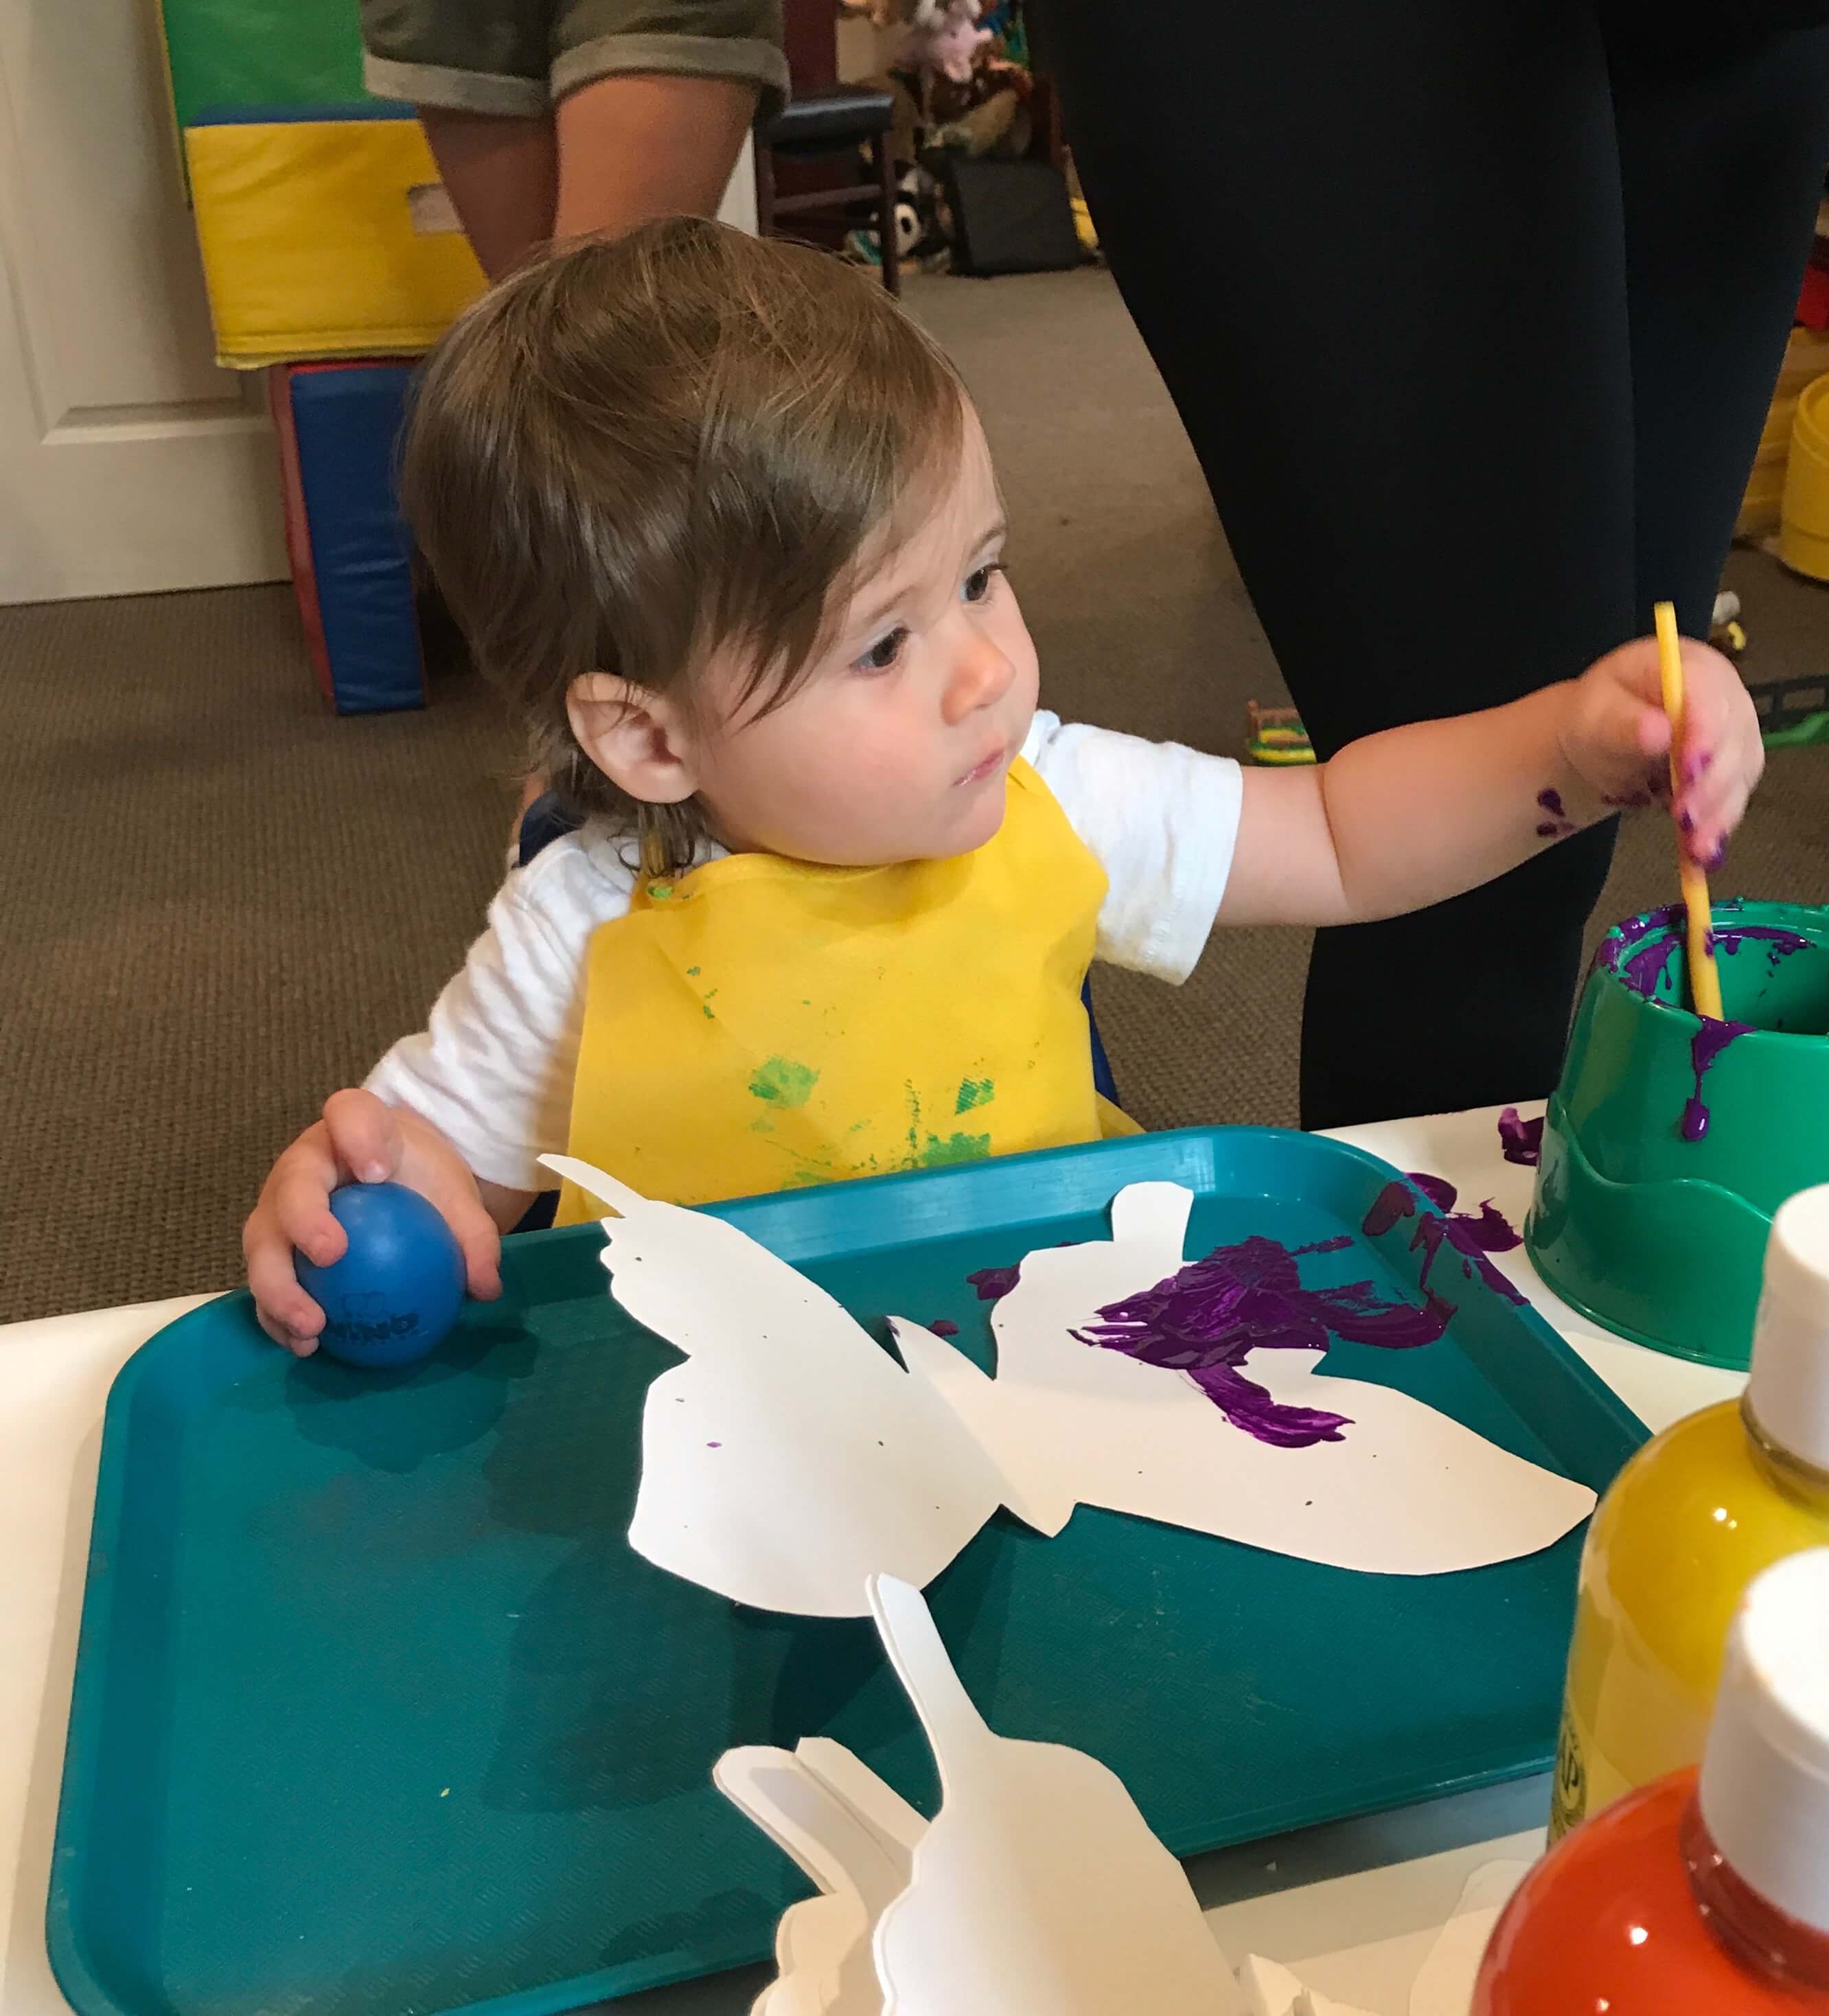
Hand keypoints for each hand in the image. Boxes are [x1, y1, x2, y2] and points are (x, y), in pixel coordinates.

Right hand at [243, 1090, 501, 1354]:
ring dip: (279, 1286)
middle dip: (303, 1219)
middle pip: (290, 1184)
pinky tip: (306, 1347)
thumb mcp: (455, 1196)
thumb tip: (485, 1286)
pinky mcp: (271, 1249)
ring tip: (313, 1326)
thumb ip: (473, 1236)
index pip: (350, 1114)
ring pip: (263, 1241)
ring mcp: (278, 1206)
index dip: (357, 1136)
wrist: (388, 1181)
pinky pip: (264, 1284)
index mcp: (353, 1128)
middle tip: (331, 1257)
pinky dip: (277, 1317)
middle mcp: (305, 1163)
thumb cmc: (419, 1178)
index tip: (377, 1170)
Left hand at [1559, 635, 1762, 865]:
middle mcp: (1723, 697)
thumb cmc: (1599, 718)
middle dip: (1710, 781)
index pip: (1708, 693)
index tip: (1687, 767)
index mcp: (1688, 667)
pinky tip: (1703, 855)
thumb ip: (1623, 723)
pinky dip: (1718, 828)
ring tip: (1694, 847)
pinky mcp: (1734, 771)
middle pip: (1733, 737)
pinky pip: (1733, 799)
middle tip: (1684, 816)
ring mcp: (1734, 734)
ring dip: (1719, 813)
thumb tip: (1657, 731)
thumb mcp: (1596, 716)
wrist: (1601, 740)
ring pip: (1739, 774)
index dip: (1703, 730)